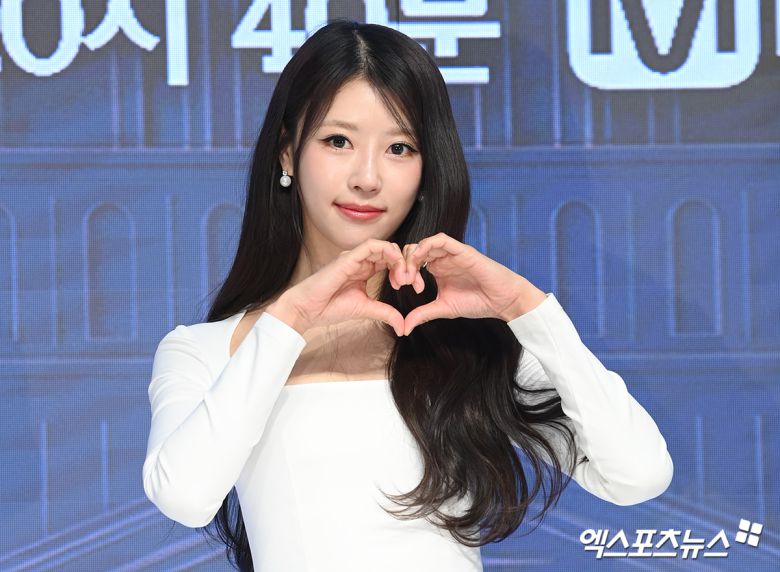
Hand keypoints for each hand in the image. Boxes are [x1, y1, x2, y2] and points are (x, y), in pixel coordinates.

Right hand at [274, 239, 407, 335]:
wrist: (307, 310)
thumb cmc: (330, 308)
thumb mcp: (366, 309)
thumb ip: (385, 313)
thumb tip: (402, 326)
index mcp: (365, 270)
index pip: (391, 262)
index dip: (406, 270)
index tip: (414, 287)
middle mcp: (361, 260)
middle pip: (391, 252)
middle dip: (408, 264)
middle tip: (414, 283)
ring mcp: (354, 257)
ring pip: (385, 246)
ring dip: (400, 259)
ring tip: (405, 278)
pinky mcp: (349, 257)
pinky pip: (372, 245)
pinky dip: (388, 252)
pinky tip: (396, 267)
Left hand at [393, 233, 546, 335]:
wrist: (502, 301)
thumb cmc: (477, 302)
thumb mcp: (444, 308)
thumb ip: (423, 314)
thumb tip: (404, 328)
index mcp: (436, 269)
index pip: (411, 262)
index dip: (401, 272)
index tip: (399, 287)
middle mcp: (442, 259)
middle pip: (414, 250)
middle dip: (403, 263)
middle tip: (402, 281)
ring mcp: (451, 254)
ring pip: (424, 243)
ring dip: (413, 256)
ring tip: (410, 274)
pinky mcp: (462, 251)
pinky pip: (441, 240)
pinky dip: (427, 245)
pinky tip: (420, 259)